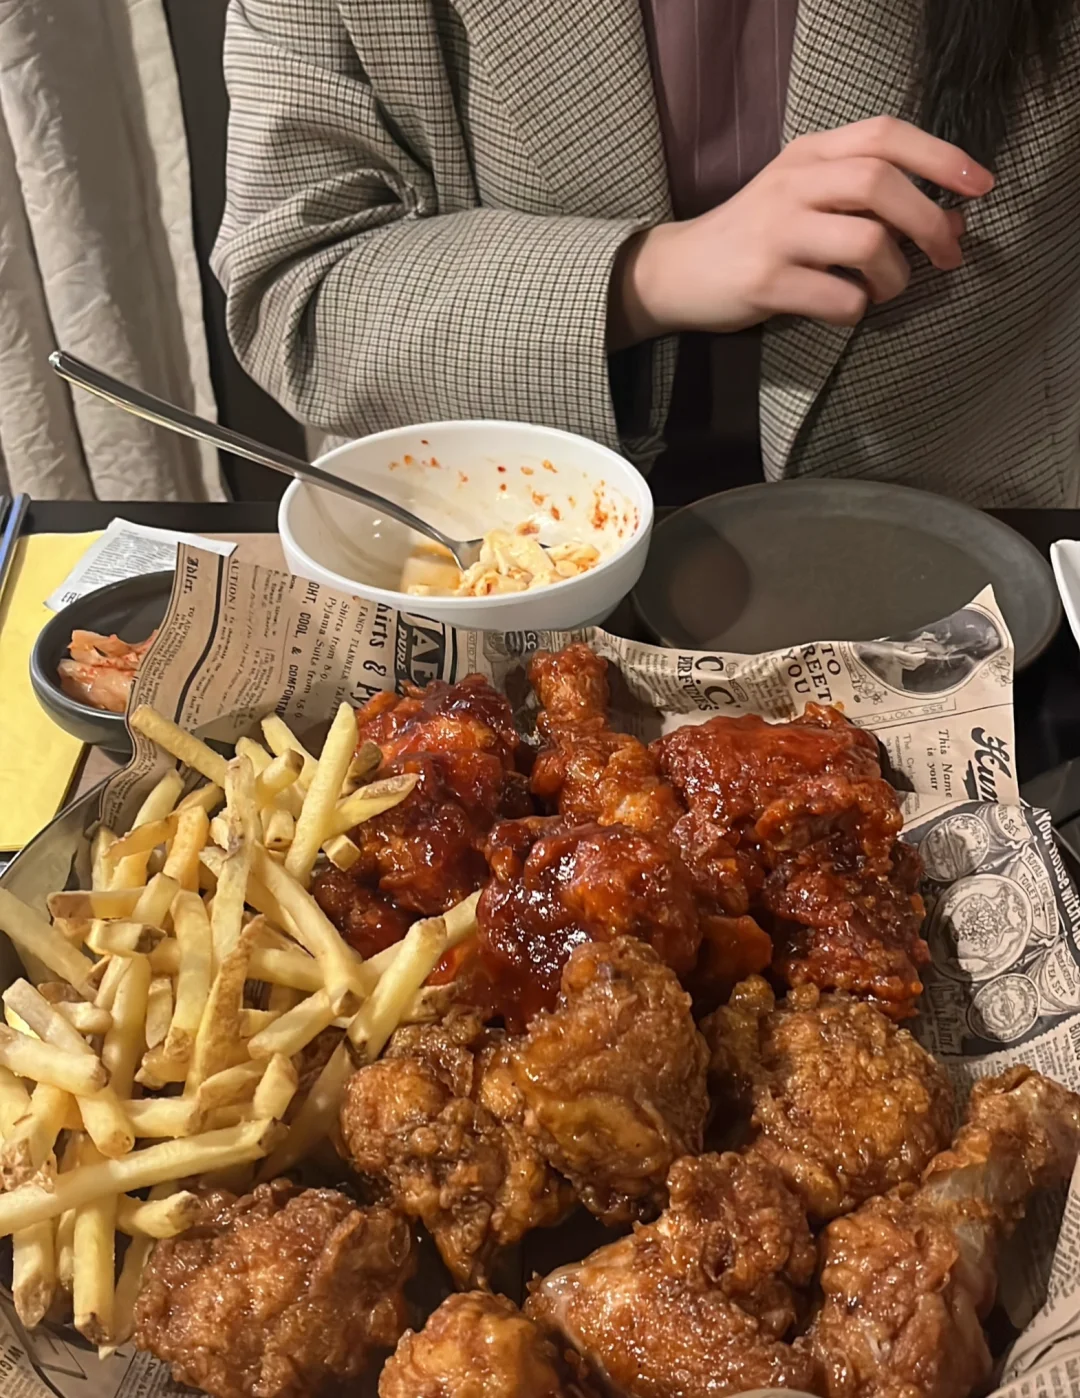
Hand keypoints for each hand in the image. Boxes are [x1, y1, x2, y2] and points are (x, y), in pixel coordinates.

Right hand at [610, 117, 993, 346]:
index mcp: (808, 154)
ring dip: (895, 274)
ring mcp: (776, 233)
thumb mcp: (805, 198)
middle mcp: (792, 184)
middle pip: (882, 183)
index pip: (885, 135)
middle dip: (931, 222)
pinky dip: (857, 309)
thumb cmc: (755, 237)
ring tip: (884, 289)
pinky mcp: (764, 282)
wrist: (677, 272)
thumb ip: (870, 202)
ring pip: (868, 241)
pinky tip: (844, 308)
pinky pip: (838, 297)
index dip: (942, 156)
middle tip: (948, 255)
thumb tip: (951, 222)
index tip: (980, 185)